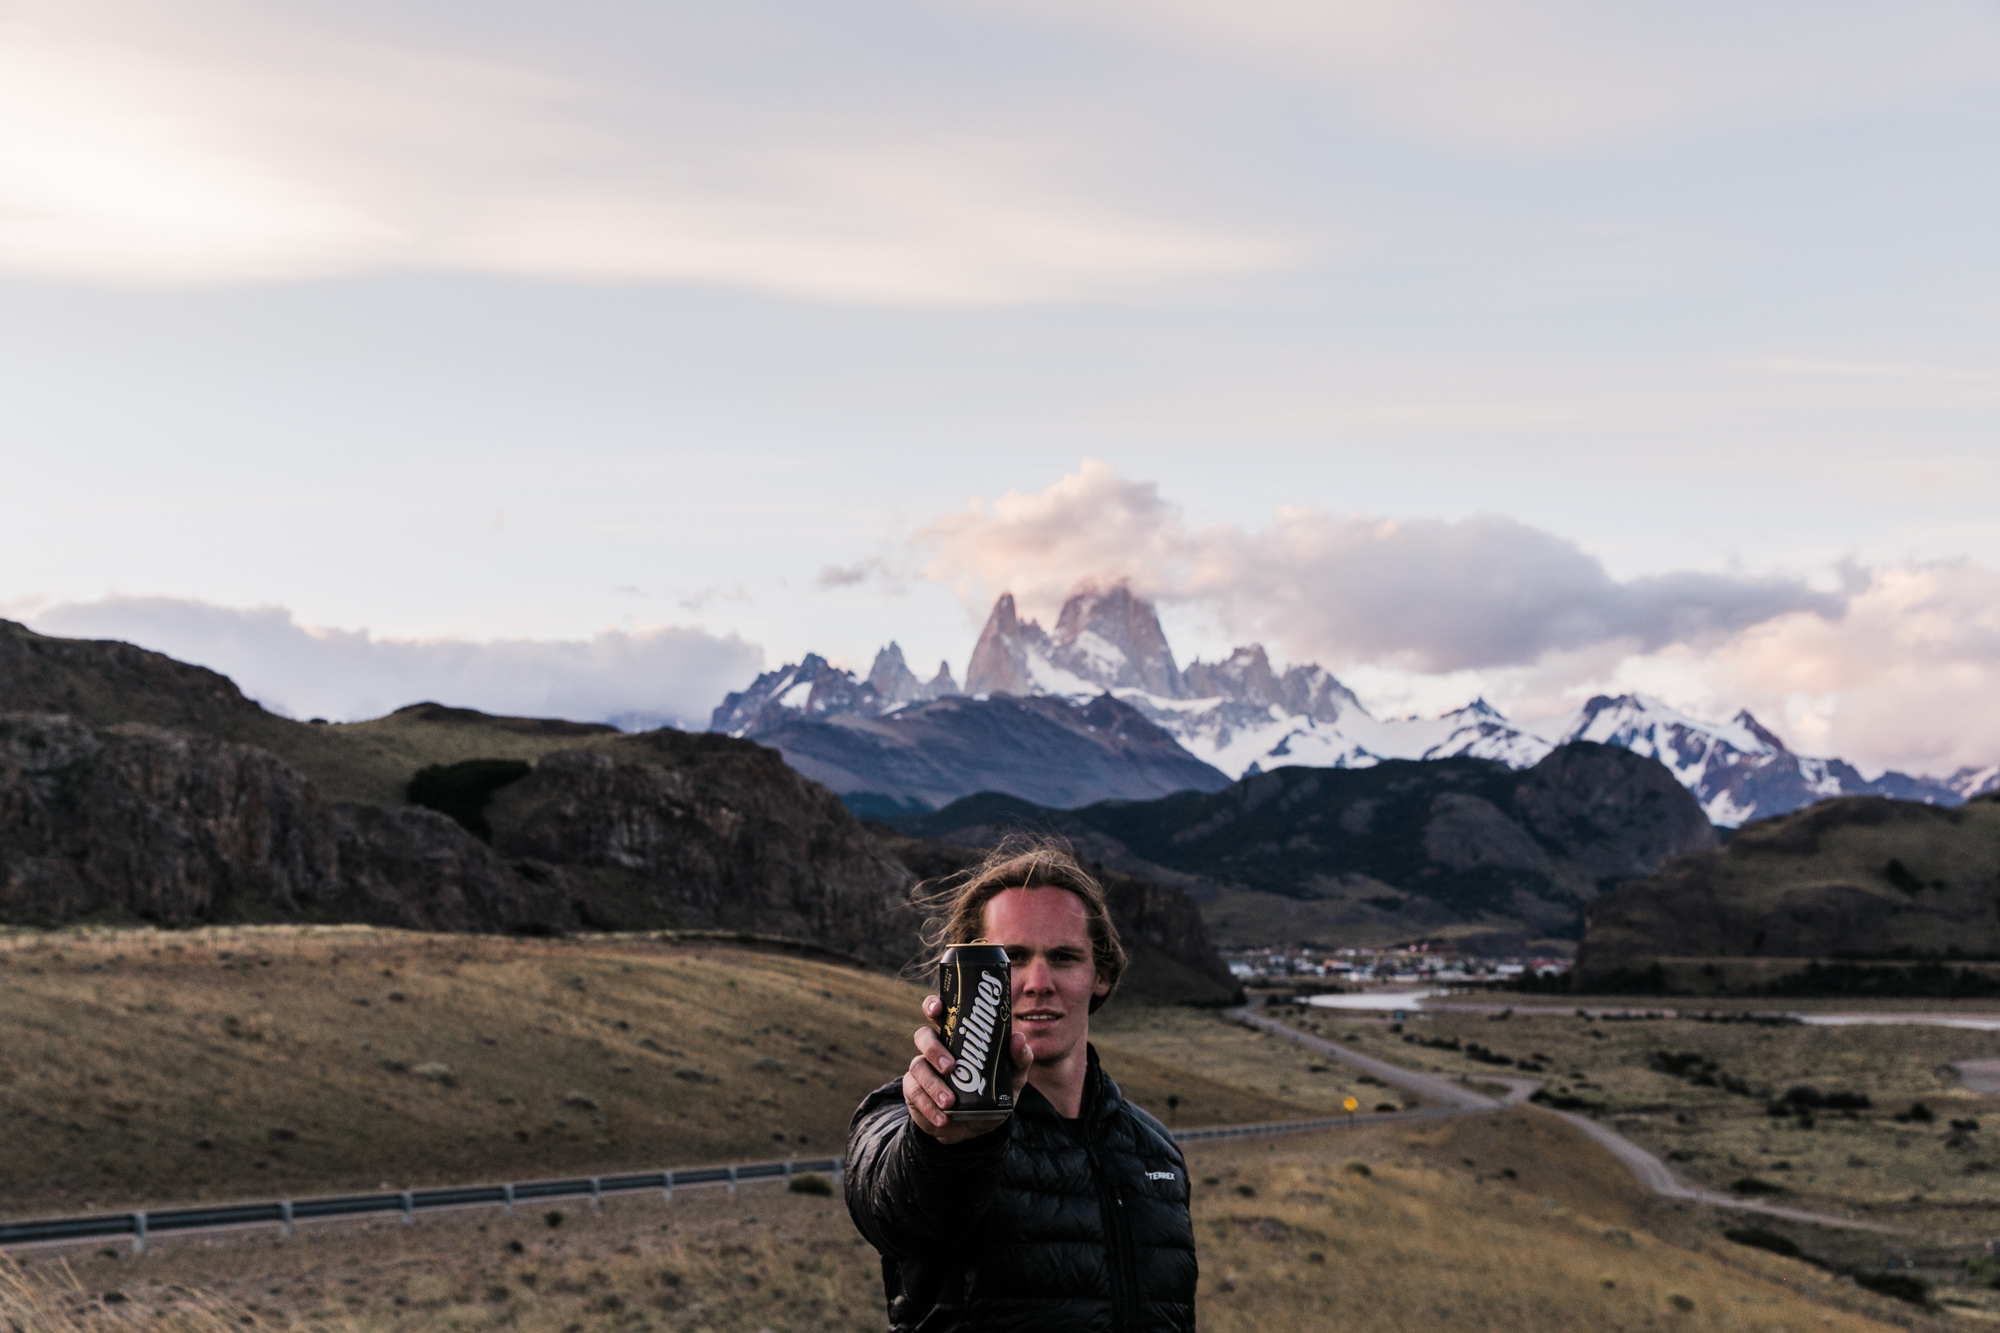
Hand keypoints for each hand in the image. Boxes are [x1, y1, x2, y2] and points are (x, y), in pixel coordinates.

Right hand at [905, 994, 1033, 1142]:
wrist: (974, 1129)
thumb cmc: (992, 1094)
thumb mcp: (1011, 1078)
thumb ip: (1019, 1059)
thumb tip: (1018, 1038)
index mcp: (957, 1037)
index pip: (940, 1013)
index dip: (933, 1005)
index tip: (937, 1009)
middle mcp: (936, 1049)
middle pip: (923, 1036)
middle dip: (933, 1048)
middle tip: (950, 1066)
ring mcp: (923, 1070)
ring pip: (918, 1066)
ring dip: (933, 1084)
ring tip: (949, 1102)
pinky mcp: (914, 1092)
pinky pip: (915, 1094)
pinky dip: (929, 1106)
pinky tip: (943, 1118)